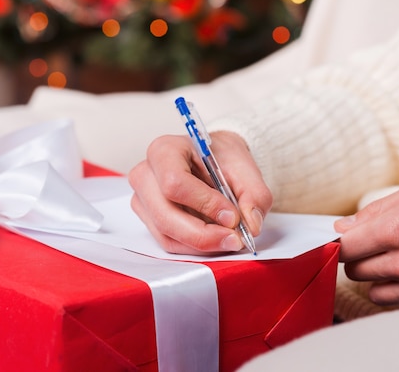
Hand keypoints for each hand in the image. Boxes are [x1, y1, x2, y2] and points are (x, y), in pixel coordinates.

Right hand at [128, 131, 271, 254]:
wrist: (213, 159)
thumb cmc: (222, 158)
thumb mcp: (246, 168)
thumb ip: (254, 195)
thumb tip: (250, 225)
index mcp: (164, 150)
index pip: (175, 183)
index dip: (205, 204)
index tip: (232, 216)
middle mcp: (146, 174)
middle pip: (165, 215)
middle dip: (203, 234)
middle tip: (234, 239)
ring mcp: (143, 199)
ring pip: (166, 234)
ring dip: (201, 244)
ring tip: (228, 239)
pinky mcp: (148, 219)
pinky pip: (168, 242)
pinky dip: (194, 247)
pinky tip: (215, 239)